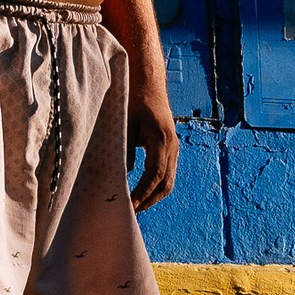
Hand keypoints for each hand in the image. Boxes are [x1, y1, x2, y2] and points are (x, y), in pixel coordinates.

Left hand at [127, 86, 178, 211]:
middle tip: (130, 213)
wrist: (148, 82)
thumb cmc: (134, 99)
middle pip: (165, 184)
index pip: (154, 176)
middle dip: (148, 201)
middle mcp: (172, 147)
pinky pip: (165, 172)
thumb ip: (125, 150)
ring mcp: (173, 148)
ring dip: (152, 196)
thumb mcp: (126, 124)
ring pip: (167, 180)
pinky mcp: (169, 147)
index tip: (128, 206)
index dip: (142, 194)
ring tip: (134, 207)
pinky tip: (140, 191)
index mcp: (162, 140)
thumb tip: (120, 176)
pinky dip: (154, 186)